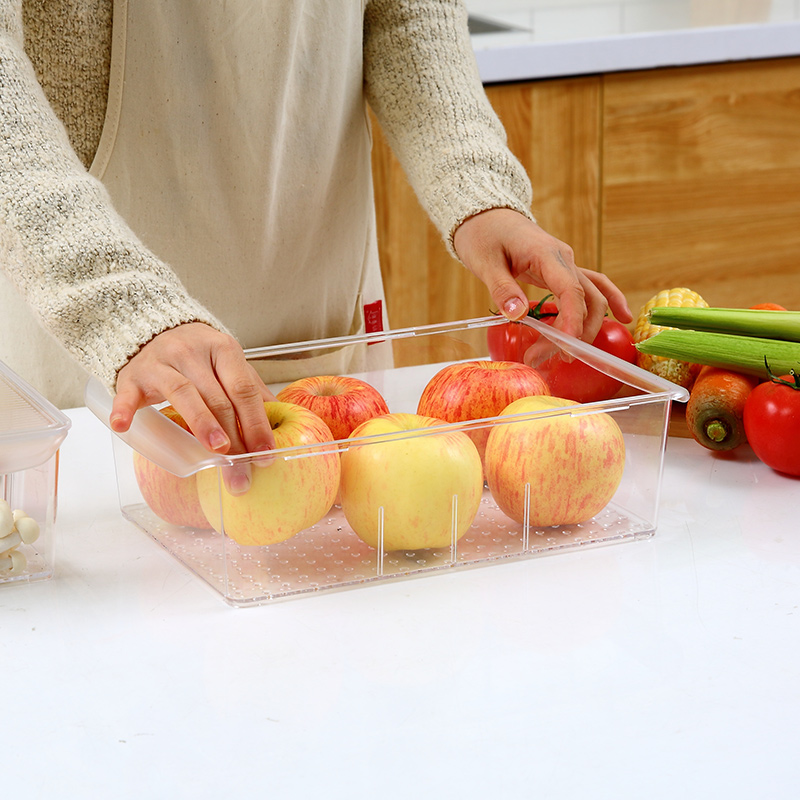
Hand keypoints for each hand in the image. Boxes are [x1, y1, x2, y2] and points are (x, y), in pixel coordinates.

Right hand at [110, 323, 275, 463]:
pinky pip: (127, 394)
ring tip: (218, 450)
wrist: (151, 330)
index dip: (256, 422)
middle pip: (218, 399)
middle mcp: (193, 352)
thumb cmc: (197, 356)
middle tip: (241, 470)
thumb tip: (279, 422)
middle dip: (234, 438)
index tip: (264, 452)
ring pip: (184, 393)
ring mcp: (161, 362)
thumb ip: (250, 390)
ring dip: (201, 423)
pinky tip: (124, 426)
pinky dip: (124, 409)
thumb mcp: (227, 364)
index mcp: (223, 349)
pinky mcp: (132, 375)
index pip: (243, 390)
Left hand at [453, 209, 632, 342]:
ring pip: (592, 297)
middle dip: (572, 334)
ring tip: (567, 356)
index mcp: (546, 254)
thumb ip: (502, 289)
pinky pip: (591, 285)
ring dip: (585, 328)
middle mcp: (564, 258)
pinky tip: (623, 317)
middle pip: (584, 300)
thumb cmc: (483, 234)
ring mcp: (566, 263)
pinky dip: (608, 301)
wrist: (486, 214)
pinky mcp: (562, 269)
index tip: (565, 347)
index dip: (573, 322)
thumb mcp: (484, 262)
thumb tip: (518, 315)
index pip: (570, 292)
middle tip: (543, 358)